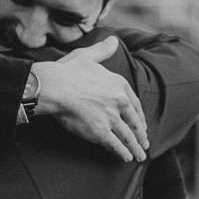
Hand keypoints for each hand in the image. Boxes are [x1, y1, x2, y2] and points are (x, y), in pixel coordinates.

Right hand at [30, 36, 147, 161]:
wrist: (54, 87)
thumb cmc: (67, 71)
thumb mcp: (88, 55)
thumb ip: (103, 50)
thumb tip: (114, 40)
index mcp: (119, 85)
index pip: (134, 104)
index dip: (139, 116)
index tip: (141, 123)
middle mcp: (119, 102)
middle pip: (134, 122)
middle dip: (141, 134)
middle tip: (144, 143)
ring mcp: (111, 118)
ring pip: (128, 136)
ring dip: (135, 147)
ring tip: (139, 155)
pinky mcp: (100, 132)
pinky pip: (115, 145)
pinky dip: (122, 153)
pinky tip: (126, 158)